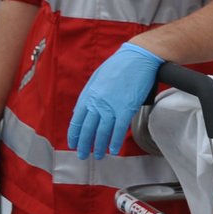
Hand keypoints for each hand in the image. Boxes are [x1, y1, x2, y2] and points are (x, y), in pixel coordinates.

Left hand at [67, 43, 164, 159]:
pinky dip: (115, 141)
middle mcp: (97, 104)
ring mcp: (111, 107)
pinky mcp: (126, 109)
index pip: (77, 120)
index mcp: (88, 96)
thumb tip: (79, 111)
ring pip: (102, 132)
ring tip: (99, 155)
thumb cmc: (118, 65)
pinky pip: (118, 129)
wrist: (137, 58)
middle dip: (84, 145)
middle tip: (83, 155)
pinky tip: (113, 149)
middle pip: (88, 129)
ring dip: (99, 146)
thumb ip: (87, 95)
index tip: (74, 144)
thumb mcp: (96, 78)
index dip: (75, 135)